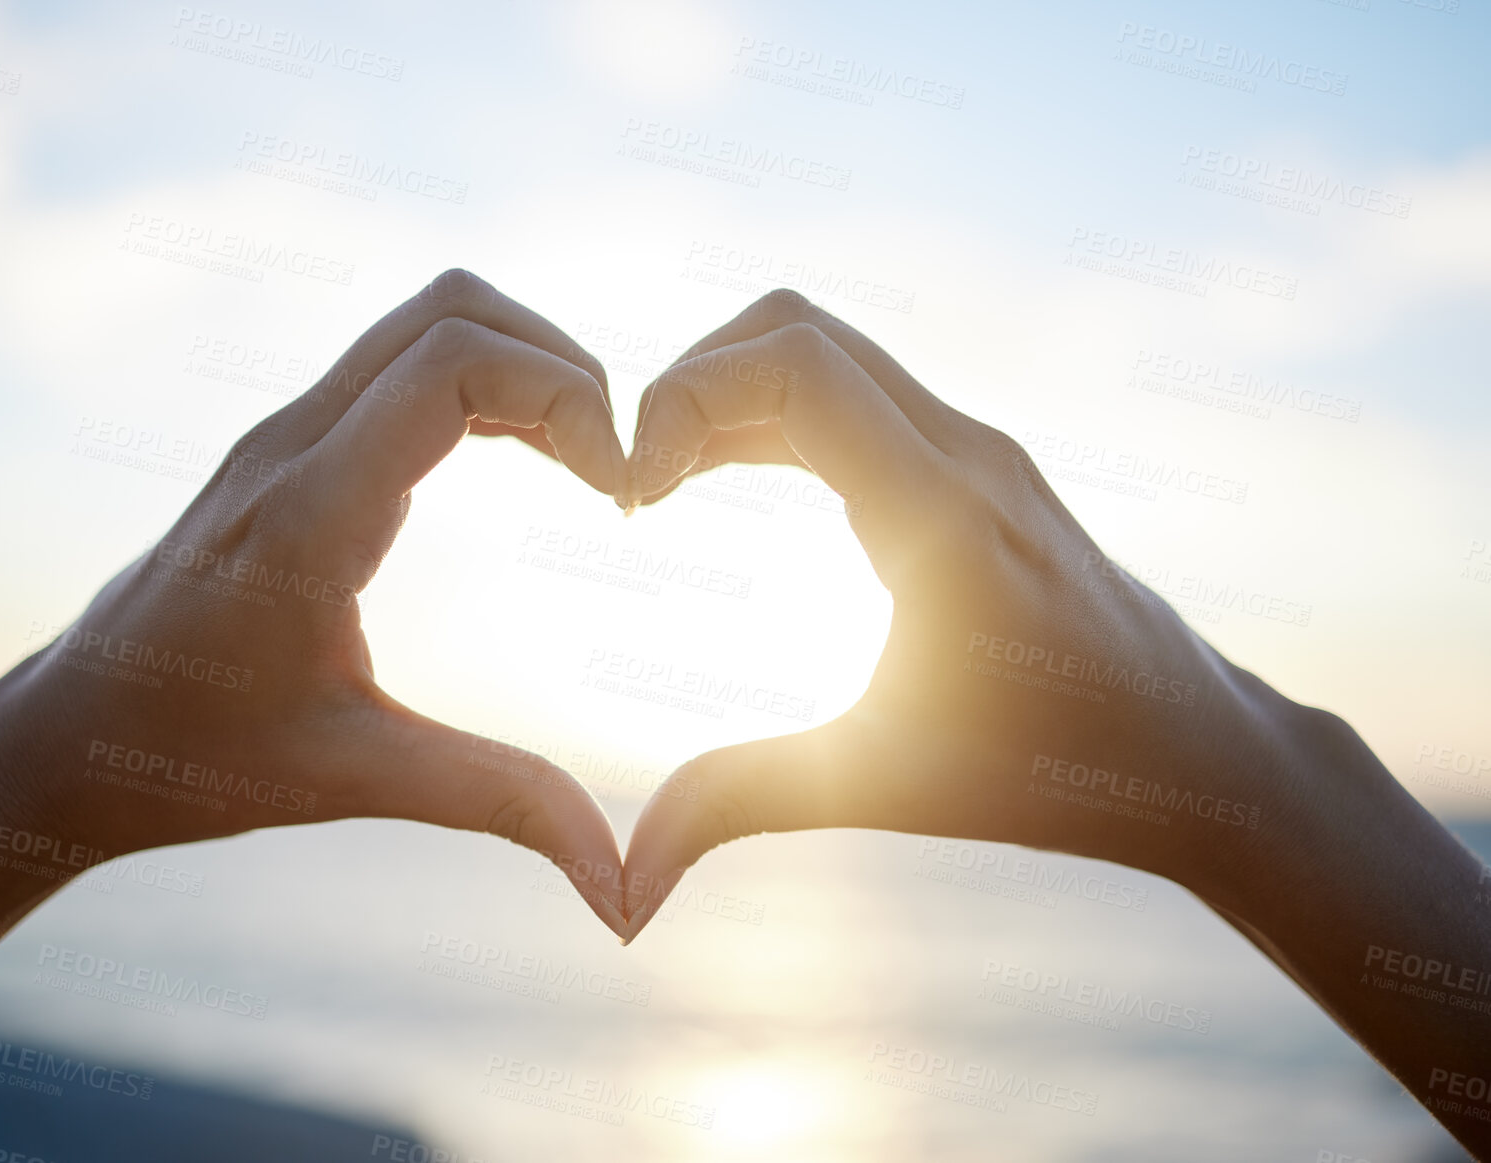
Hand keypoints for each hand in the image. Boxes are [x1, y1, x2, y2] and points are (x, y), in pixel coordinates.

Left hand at [0, 269, 630, 932]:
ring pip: (425, 321)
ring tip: (587, 459)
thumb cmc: (190, 758)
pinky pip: (401, 364)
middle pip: (452, 309)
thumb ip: (497, 803)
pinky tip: (526, 457)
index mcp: (310, 513)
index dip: (568, 399)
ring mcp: (283, 435)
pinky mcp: (286, 447)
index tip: (620, 492)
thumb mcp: (354, 779)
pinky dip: (483, 382)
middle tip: (616, 465)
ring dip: (524, 364)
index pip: (454, 364)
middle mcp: (292, 446)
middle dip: (563, 363)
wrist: (67, 734)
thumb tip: (620, 884)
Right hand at [616, 289, 1301, 936]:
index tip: (638, 497)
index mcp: (941, 516)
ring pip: (828, 350)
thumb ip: (746, 802)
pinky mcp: (979, 468)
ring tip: (669, 483)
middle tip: (642, 483)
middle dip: (693, 381)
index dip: (685, 397)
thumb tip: (628, 881)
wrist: (1192, 751)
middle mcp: (966, 455)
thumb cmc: (1057, 775)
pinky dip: (777, 412)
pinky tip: (734, 481)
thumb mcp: (887, 784)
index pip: (794, 364)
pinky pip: (858, 393)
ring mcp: (979, 452)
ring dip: (733, 392)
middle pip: (798, 328)